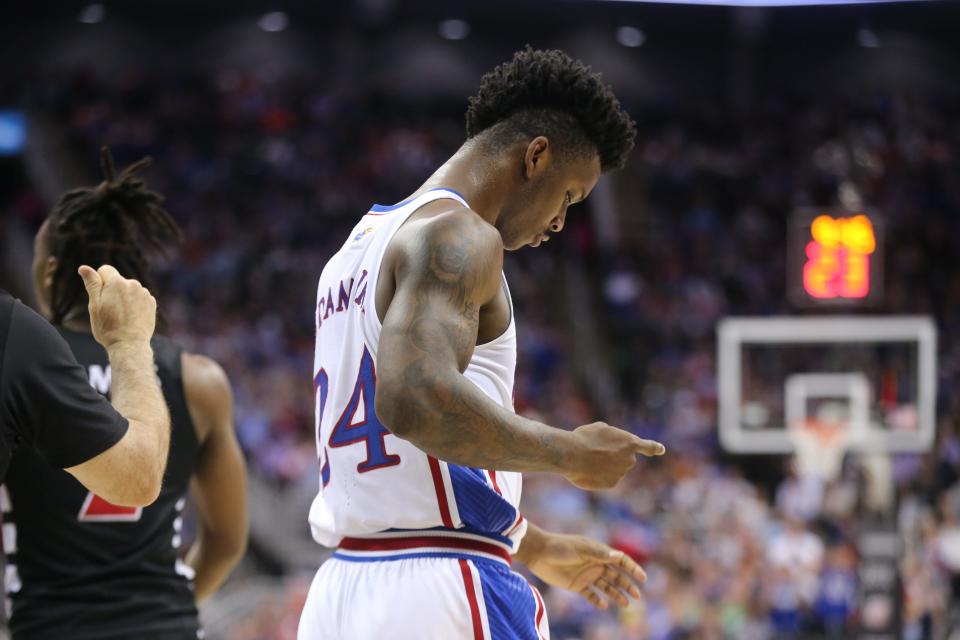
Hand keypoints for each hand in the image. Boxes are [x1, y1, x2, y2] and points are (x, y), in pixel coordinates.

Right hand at [79, 264, 156, 348]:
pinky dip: (134, 304)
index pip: (105, 270)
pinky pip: (139, 297)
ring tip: (121, 316)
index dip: (99, 282)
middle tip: (109, 310)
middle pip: (118, 281)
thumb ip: (92, 284)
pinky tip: (131, 317)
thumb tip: (84, 267)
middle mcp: (133, 284)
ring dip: (124, 297)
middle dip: (112, 290)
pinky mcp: (152, 303)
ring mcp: (144, 293)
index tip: (100, 297)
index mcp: (117, 282)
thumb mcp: (94, 305)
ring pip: (129, 289)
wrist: (130, 345)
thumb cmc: (108, 327)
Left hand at [525, 532, 645, 609]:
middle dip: (627, 585)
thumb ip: (599, 553)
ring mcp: (587, 575)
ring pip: (606, 586)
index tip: (642, 578)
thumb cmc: (561, 547)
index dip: (632, 568)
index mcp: (599, 552)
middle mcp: (595, 564)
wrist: (539, 553)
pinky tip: (604, 605)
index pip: (620, 560)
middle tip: (637, 595)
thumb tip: (618, 556)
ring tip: (625, 604)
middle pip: (616, 576)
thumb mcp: (581, 549)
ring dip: (616, 594)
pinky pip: (591, 595)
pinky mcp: (577, 585)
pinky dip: (598, 600)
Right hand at [563, 422, 664, 489]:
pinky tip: (588, 470)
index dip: (654, 448)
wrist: (573, 455)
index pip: (647, 446)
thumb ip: (612, 438)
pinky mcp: (612, 484)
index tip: (660, 450)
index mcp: (629, 442)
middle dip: (614, 457)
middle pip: (624, 459)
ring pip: (614, 469)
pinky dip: (598, 476)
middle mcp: (629, 460)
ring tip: (588, 460)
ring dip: (604, 466)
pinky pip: (607, 479)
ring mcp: (622, 473)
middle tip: (596, 451)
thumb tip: (610, 447)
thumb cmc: (584, 438)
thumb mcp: (600, 429)